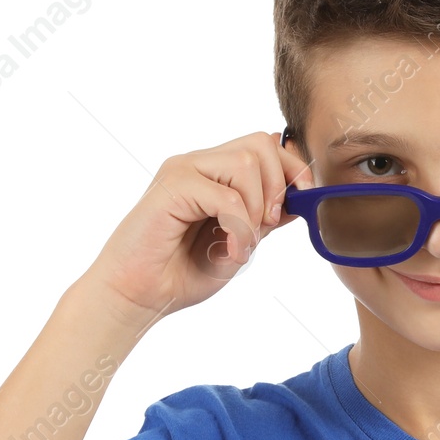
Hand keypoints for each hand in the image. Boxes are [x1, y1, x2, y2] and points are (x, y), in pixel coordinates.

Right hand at [86, 129, 312, 325]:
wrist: (137, 296)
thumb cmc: (180, 274)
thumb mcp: (239, 243)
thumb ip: (264, 218)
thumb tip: (300, 197)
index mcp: (213, 174)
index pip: (265, 146)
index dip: (293, 169)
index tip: (302, 202)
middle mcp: (198, 164)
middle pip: (260, 143)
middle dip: (278, 185)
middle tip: (267, 225)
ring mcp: (183, 171)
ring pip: (246, 162)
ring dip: (257, 209)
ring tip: (242, 242)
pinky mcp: (171, 187)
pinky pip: (227, 197)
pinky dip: (239, 228)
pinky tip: (230, 252)